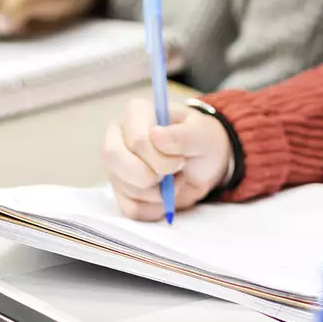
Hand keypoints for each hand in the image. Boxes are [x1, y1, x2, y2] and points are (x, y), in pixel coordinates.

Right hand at [102, 98, 233, 220]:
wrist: (206, 163)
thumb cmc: (201, 140)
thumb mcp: (202, 134)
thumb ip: (182, 135)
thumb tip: (155, 134)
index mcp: (136, 113)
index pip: (136, 140)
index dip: (160, 158)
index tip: (180, 160)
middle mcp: (118, 136)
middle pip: (116, 161)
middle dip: (151, 177)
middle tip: (174, 176)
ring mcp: (116, 165)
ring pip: (125, 187)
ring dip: (158, 193)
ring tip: (175, 180)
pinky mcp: (120, 191)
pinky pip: (130, 208)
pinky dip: (155, 208)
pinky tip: (167, 195)